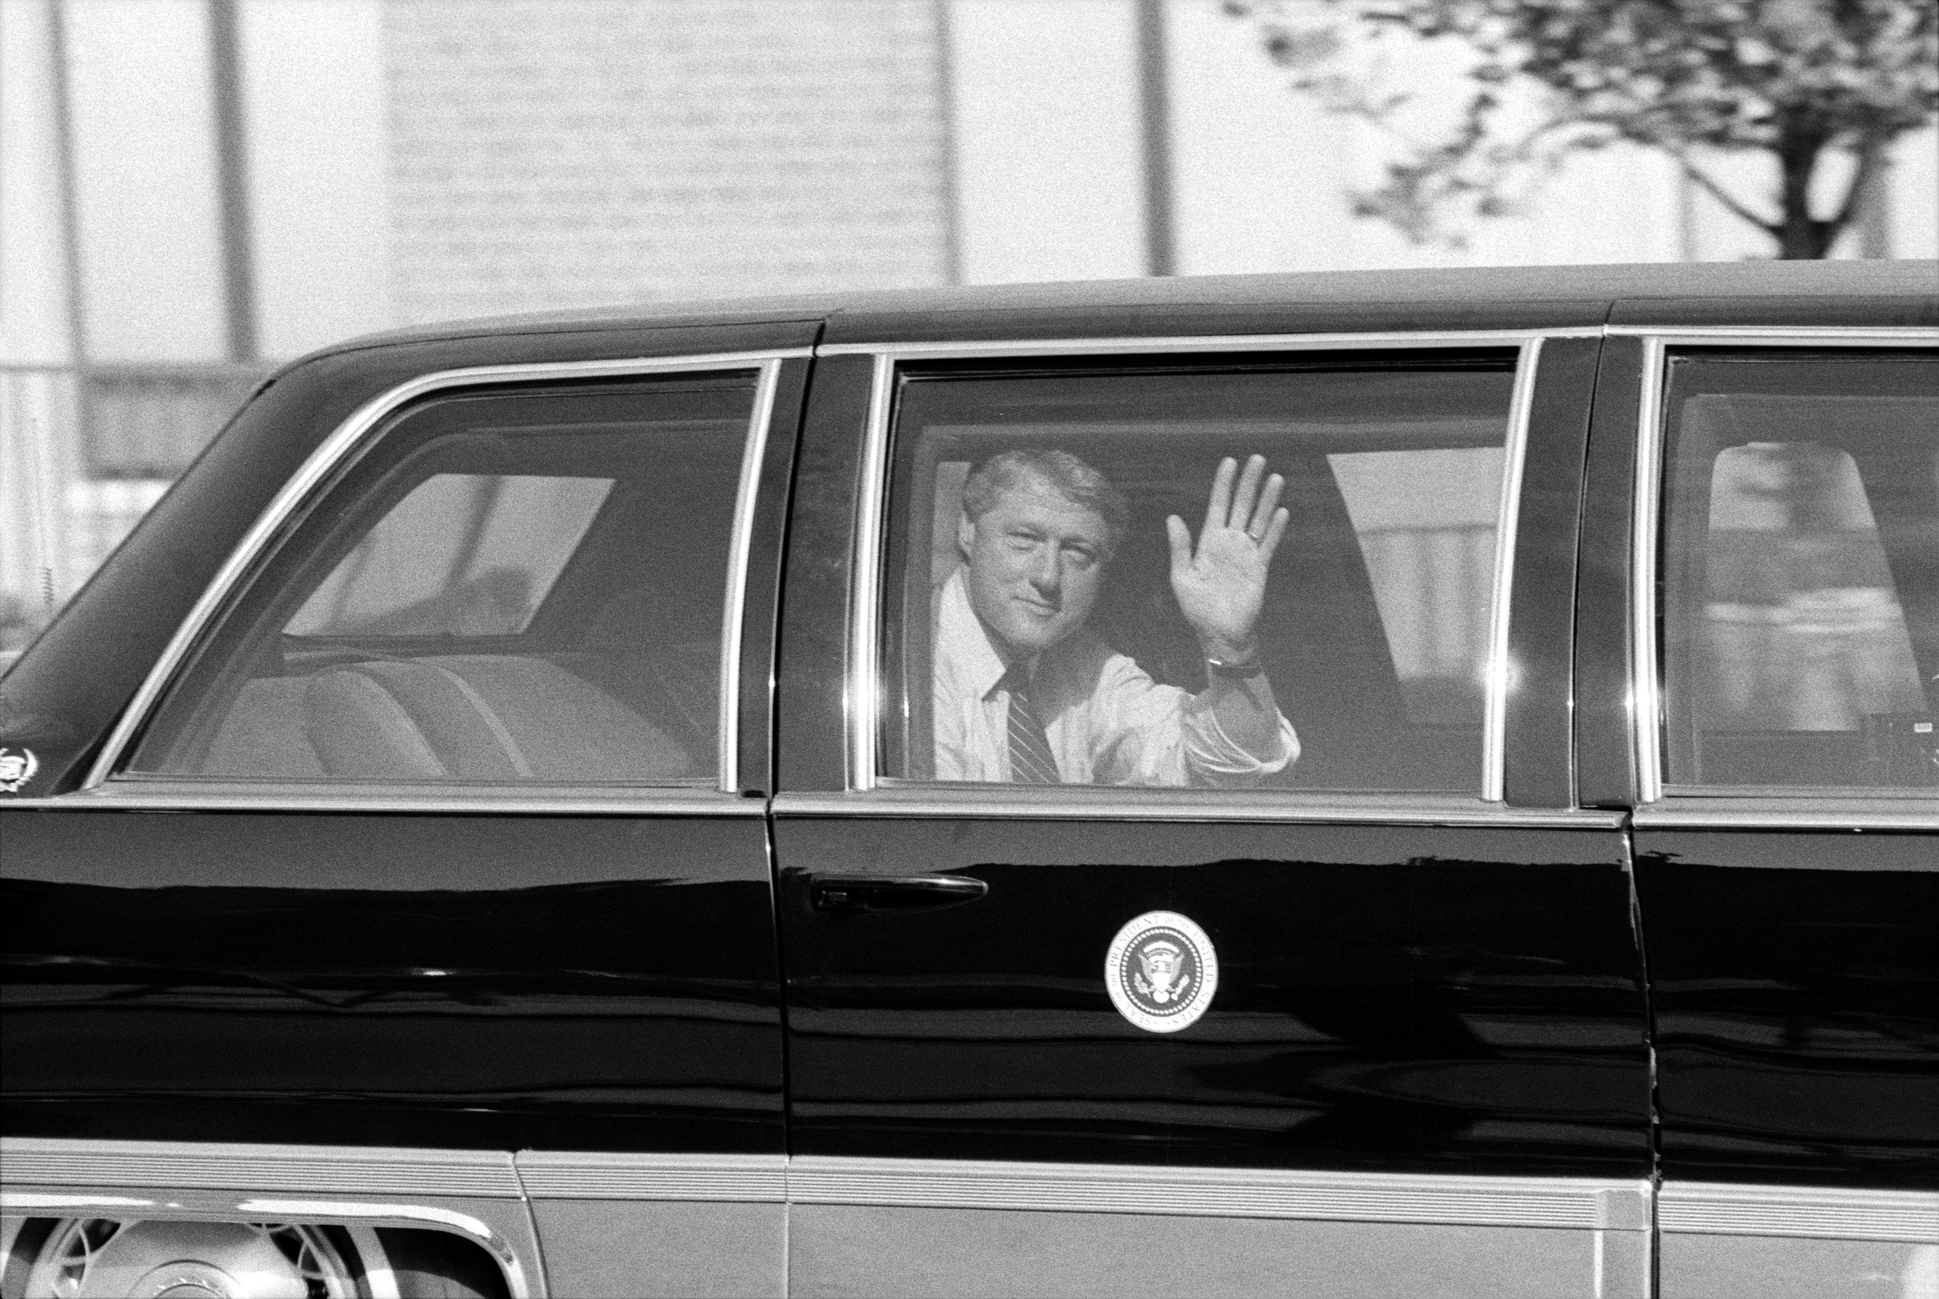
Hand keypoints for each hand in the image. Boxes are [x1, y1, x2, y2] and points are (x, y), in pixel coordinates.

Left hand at [1166, 455, 1288, 657]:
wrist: (1219, 633)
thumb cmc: (1197, 607)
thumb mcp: (1182, 576)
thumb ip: (1180, 547)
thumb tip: (1172, 517)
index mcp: (1209, 542)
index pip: (1218, 505)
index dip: (1223, 484)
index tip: (1230, 462)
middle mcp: (1229, 542)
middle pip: (1241, 505)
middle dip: (1248, 482)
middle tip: (1257, 459)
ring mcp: (1246, 554)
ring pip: (1258, 519)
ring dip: (1266, 499)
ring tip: (1275, 477)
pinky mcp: (1259, 568)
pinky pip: (1268, 544)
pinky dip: (1274, 528)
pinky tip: (1281, 511)